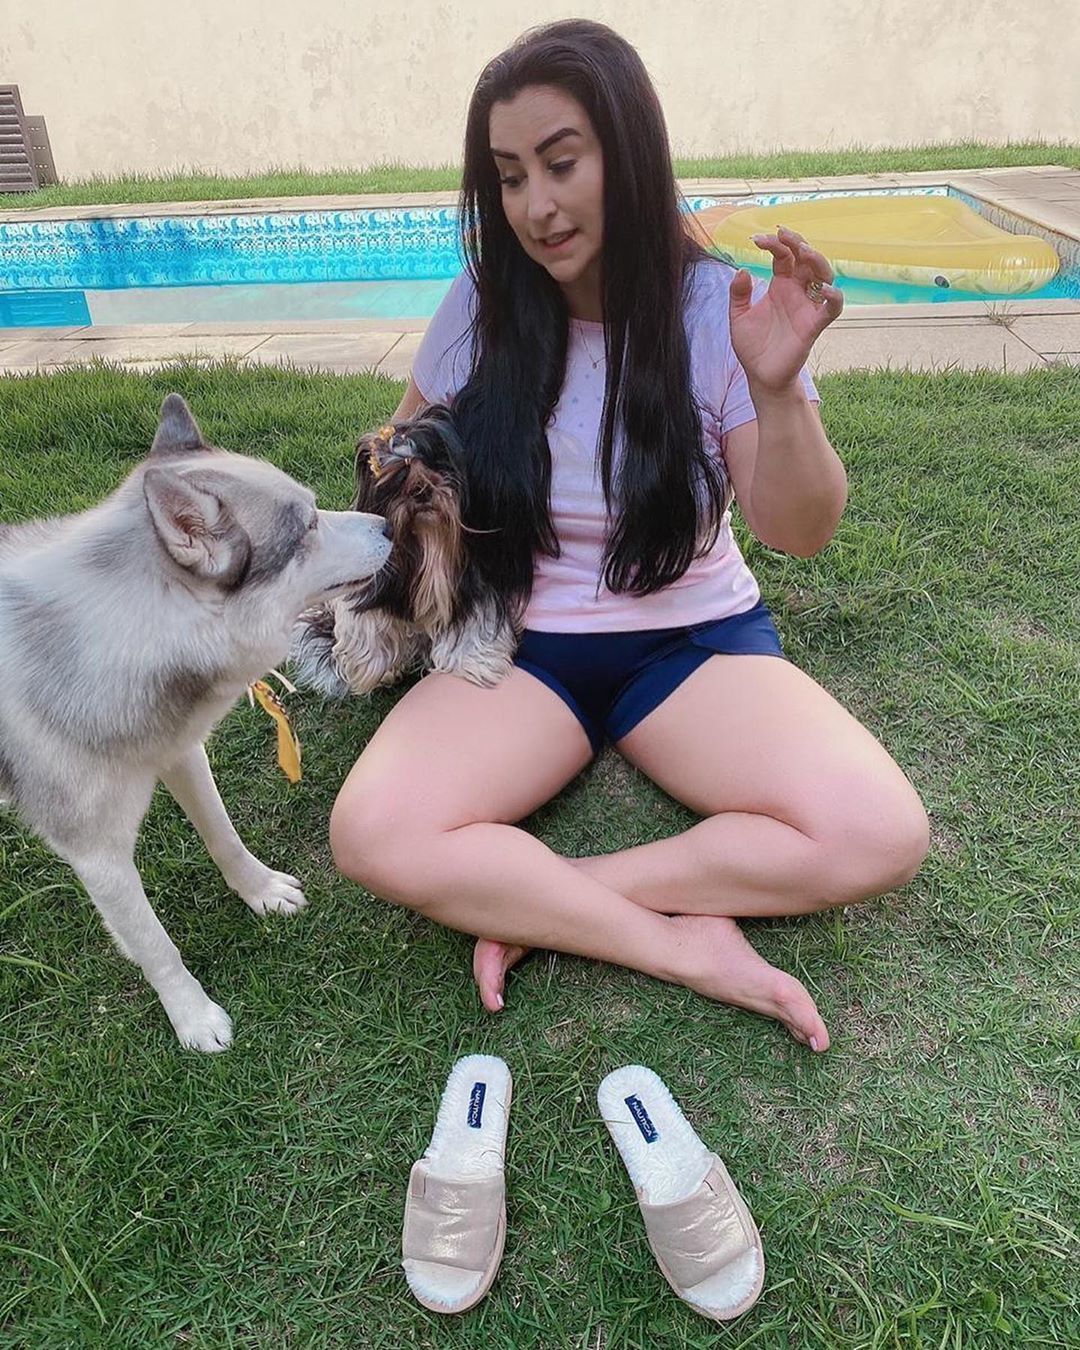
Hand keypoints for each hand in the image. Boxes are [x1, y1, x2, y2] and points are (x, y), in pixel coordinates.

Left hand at [728, 226, 842, 393]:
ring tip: (804, 251)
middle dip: (798, 243)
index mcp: (780, 286)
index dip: (774, 244)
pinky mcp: (813, 326)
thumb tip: (741, 270)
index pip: (784, 256)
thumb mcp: (738, 317)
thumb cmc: (752, 346)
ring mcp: (807, 307)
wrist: (760, 375)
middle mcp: (797, 292)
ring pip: (823, 276)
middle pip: (807, 259)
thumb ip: (738, 294)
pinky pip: (831, 310)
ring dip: (817, 261)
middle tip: (784, 235)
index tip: (756, 239)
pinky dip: (834, 298)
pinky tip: (828, 289)